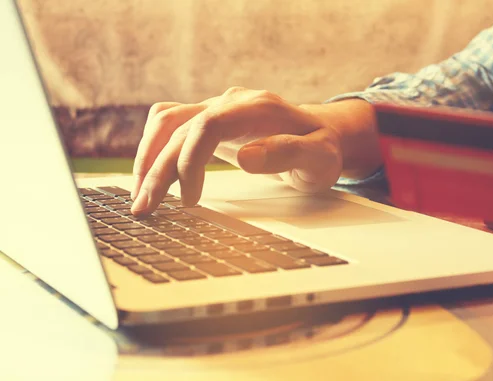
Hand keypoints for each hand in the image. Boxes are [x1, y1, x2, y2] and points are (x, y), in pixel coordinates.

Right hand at [130, 87, 342, 214]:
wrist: (320, 134)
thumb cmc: (321, 149)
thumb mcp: (319, 158)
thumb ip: (288, 154)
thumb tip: (246, 156)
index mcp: (257, 108)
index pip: (207, 125)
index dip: (190, 161)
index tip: (189, 199)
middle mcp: (230, 102)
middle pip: (178, 126)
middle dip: (156, 169)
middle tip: (144, 209)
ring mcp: (217, 108)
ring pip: (166, 122)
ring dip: (146, 158)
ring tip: (138, 197)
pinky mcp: (208, 121)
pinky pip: (170, 126)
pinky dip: (154, 149)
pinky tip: (149, 177)